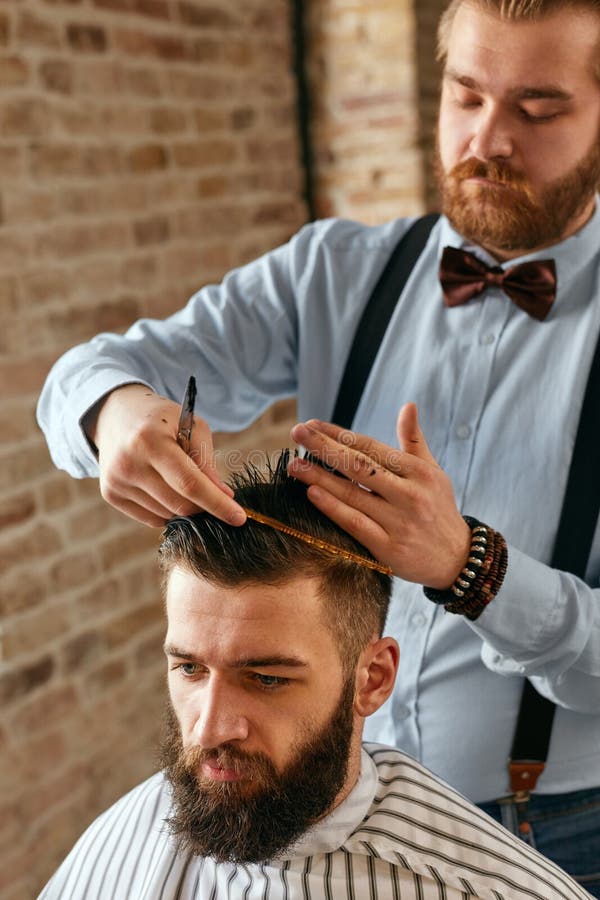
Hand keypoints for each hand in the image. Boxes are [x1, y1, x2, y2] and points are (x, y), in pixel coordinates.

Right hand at [86, 384, 246, 527]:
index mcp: (150, 440)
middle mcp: (128, 463)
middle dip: (205, 506)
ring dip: (186, 507)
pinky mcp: (110, 494)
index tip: (240, 518)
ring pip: (167, 514)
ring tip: (185, 482)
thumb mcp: (191, 426)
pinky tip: (166, 488)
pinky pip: (152, 518)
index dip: (217, 503)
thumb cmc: (162, 419)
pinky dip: (168, 510)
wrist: (116, 414)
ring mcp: (116, 481)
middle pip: (179, 504)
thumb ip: (206, 461)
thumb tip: (224, 496)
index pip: (189, 483)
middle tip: (218, 497)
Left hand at [288, 403, 470, 586]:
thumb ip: (414, 441)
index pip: (371, 447)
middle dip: (324, 447)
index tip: (312, 424)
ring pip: (353, 494)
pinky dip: (333, 508)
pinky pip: (355, 524)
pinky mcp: (389, 549)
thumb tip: (408, 406)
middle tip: (297, 432)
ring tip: (294, 464)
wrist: (457, 559)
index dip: (340, 434)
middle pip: (359, 466)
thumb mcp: (433, 473)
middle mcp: (410, 495)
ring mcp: (400, 522)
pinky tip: (312, 493)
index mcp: (419, 472)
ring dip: (320, 477)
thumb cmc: (438, 509)